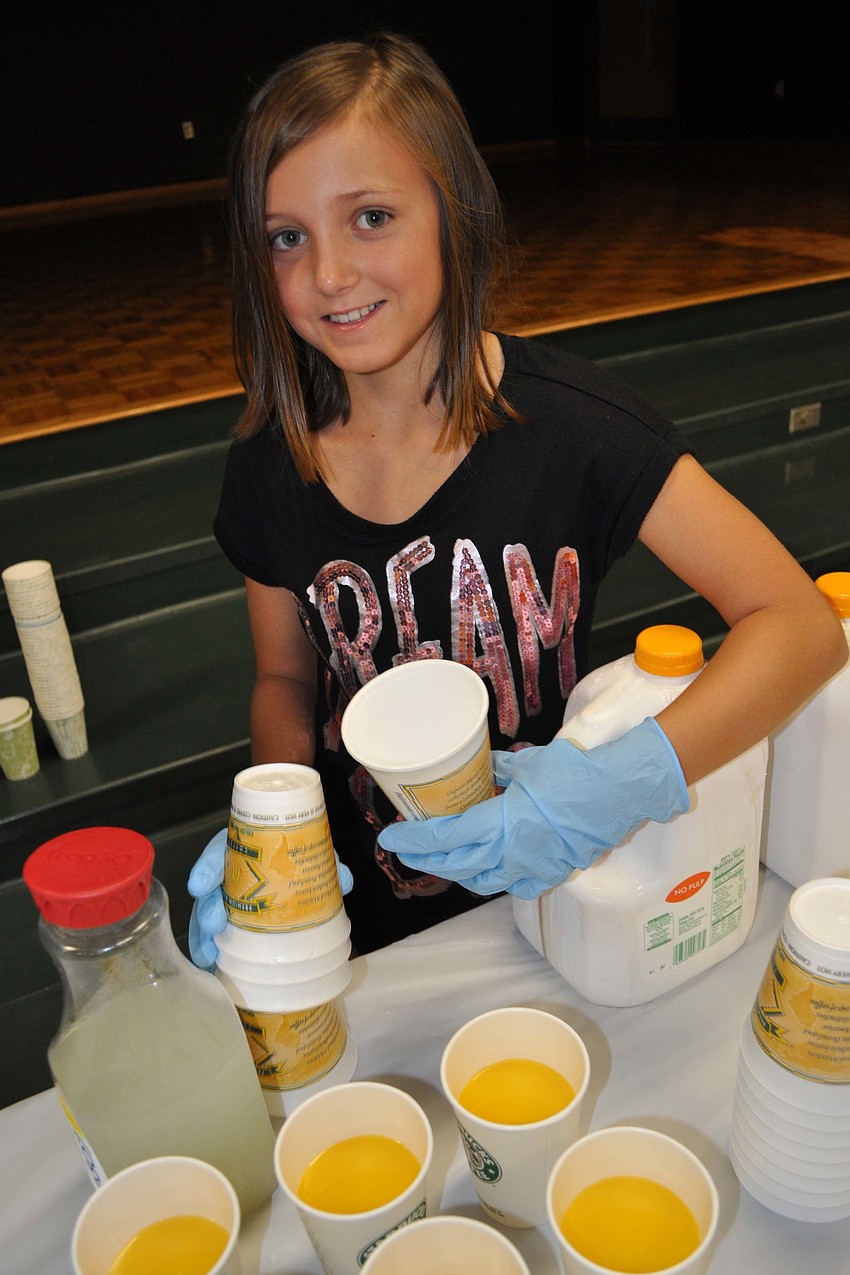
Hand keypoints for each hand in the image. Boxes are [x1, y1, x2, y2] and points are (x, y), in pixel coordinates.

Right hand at [187, 828, 354, 969]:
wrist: (303, 868)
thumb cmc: (300, 856)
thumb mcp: (312, 854)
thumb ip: (327, 863)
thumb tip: (343, 881)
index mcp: (246, 849)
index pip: (220, 852)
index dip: (208, 867)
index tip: (201, 885)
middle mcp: (231, 872)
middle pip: (211, 888)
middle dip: (208, 907)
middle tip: (214, 924)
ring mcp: (228, 898)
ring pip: (207, 912)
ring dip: (204, 934)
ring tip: (209, 954)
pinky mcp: (230, 920)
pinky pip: (213, 932)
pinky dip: (210, 948)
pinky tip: (210, 964)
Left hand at [376, 717, 688, 899]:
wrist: (620, 791)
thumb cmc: (576, 772)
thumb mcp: (527, 764)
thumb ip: (498, 770)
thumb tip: (482, 767)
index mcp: (500, 823)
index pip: (444, 838)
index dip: (413, 840)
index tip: (391, 837)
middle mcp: (511, 853)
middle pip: (456, 865)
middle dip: (426, 860)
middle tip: (407, 851)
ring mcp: (532, 867)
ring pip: (482, 881)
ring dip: (457, 873)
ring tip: (442, 862)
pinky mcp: (552, 873)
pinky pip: (515, 885)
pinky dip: (496, 880)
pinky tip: (490, 871)